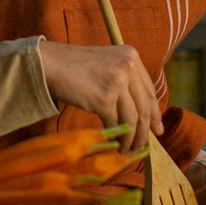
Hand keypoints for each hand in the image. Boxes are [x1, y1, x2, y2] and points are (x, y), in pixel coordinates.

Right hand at [37, 39, 158, 153]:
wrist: (48, 64)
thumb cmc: (73, 67)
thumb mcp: (106, 64)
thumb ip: (124, 80)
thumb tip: (142, 113)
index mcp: (131, 56)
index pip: (149, 90)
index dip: (155, 113)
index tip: (157, 129)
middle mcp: (128, 66)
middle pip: (144, 106)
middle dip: (146, 130)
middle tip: (145, 146)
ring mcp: (117, 81)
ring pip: (133, 119)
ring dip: (132, 138)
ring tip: (127, 149)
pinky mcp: (104, 98)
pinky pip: (116, 123)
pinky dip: (116, 136)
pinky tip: (113, 143)